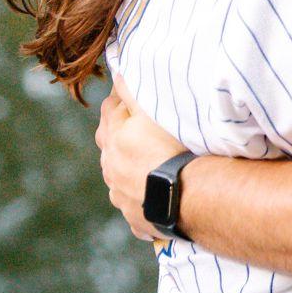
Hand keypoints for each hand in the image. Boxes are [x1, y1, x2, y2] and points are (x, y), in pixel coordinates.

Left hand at [95, 79, 187, 242]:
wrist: (183, 196)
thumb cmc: (171, 149)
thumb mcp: (151, 113)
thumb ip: (131, 93)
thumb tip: (117, 74)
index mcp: (114, 140)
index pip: (110, 112)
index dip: (117, 99)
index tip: (125, 93)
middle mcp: (112, 169)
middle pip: (107, 145)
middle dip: (115, 134)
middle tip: (128, 128)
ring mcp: (121, 196)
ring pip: (116, 178)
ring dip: (124, 169)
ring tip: (140, 164)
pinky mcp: (135, 218)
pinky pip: (132, 206)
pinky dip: (137, 199)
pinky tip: (148, 198)